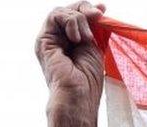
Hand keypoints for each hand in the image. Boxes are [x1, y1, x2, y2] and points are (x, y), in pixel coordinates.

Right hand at [34, 2, 106, 126]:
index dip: (88, 9)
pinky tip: (77, 38)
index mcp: (70, 43)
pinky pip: (55, 16)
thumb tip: (99, 10)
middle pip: (68, 10)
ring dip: (79, 20)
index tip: (103, 9)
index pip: (76, 17)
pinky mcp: (43, 40)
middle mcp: (58, 40)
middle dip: (85, 9)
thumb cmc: (88, 81)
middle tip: (98, 16)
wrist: (78, 97)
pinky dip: (70, 22)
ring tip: (86, 38)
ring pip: (61, 12)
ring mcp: (49, 39)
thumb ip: (94, 29)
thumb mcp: (95, 48)